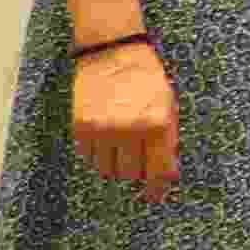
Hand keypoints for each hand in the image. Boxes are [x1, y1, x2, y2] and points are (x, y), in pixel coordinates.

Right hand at [68, 40, 179, 200]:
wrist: (112, 52)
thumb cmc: (146, 78)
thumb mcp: (169, 105)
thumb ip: (168, 139)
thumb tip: (167, 173)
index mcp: (158, 124)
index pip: (159, 171)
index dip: (157, 188)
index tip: (155, 197)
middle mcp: (130, 129)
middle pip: (132, 174)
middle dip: (138, 173)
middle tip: (138, 165)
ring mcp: (103, 129)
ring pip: (108, 170)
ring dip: (116, 167)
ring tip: (121, 152)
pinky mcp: (81, 126)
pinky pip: (88, 157)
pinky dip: (97, 156)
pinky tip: (104, 144)